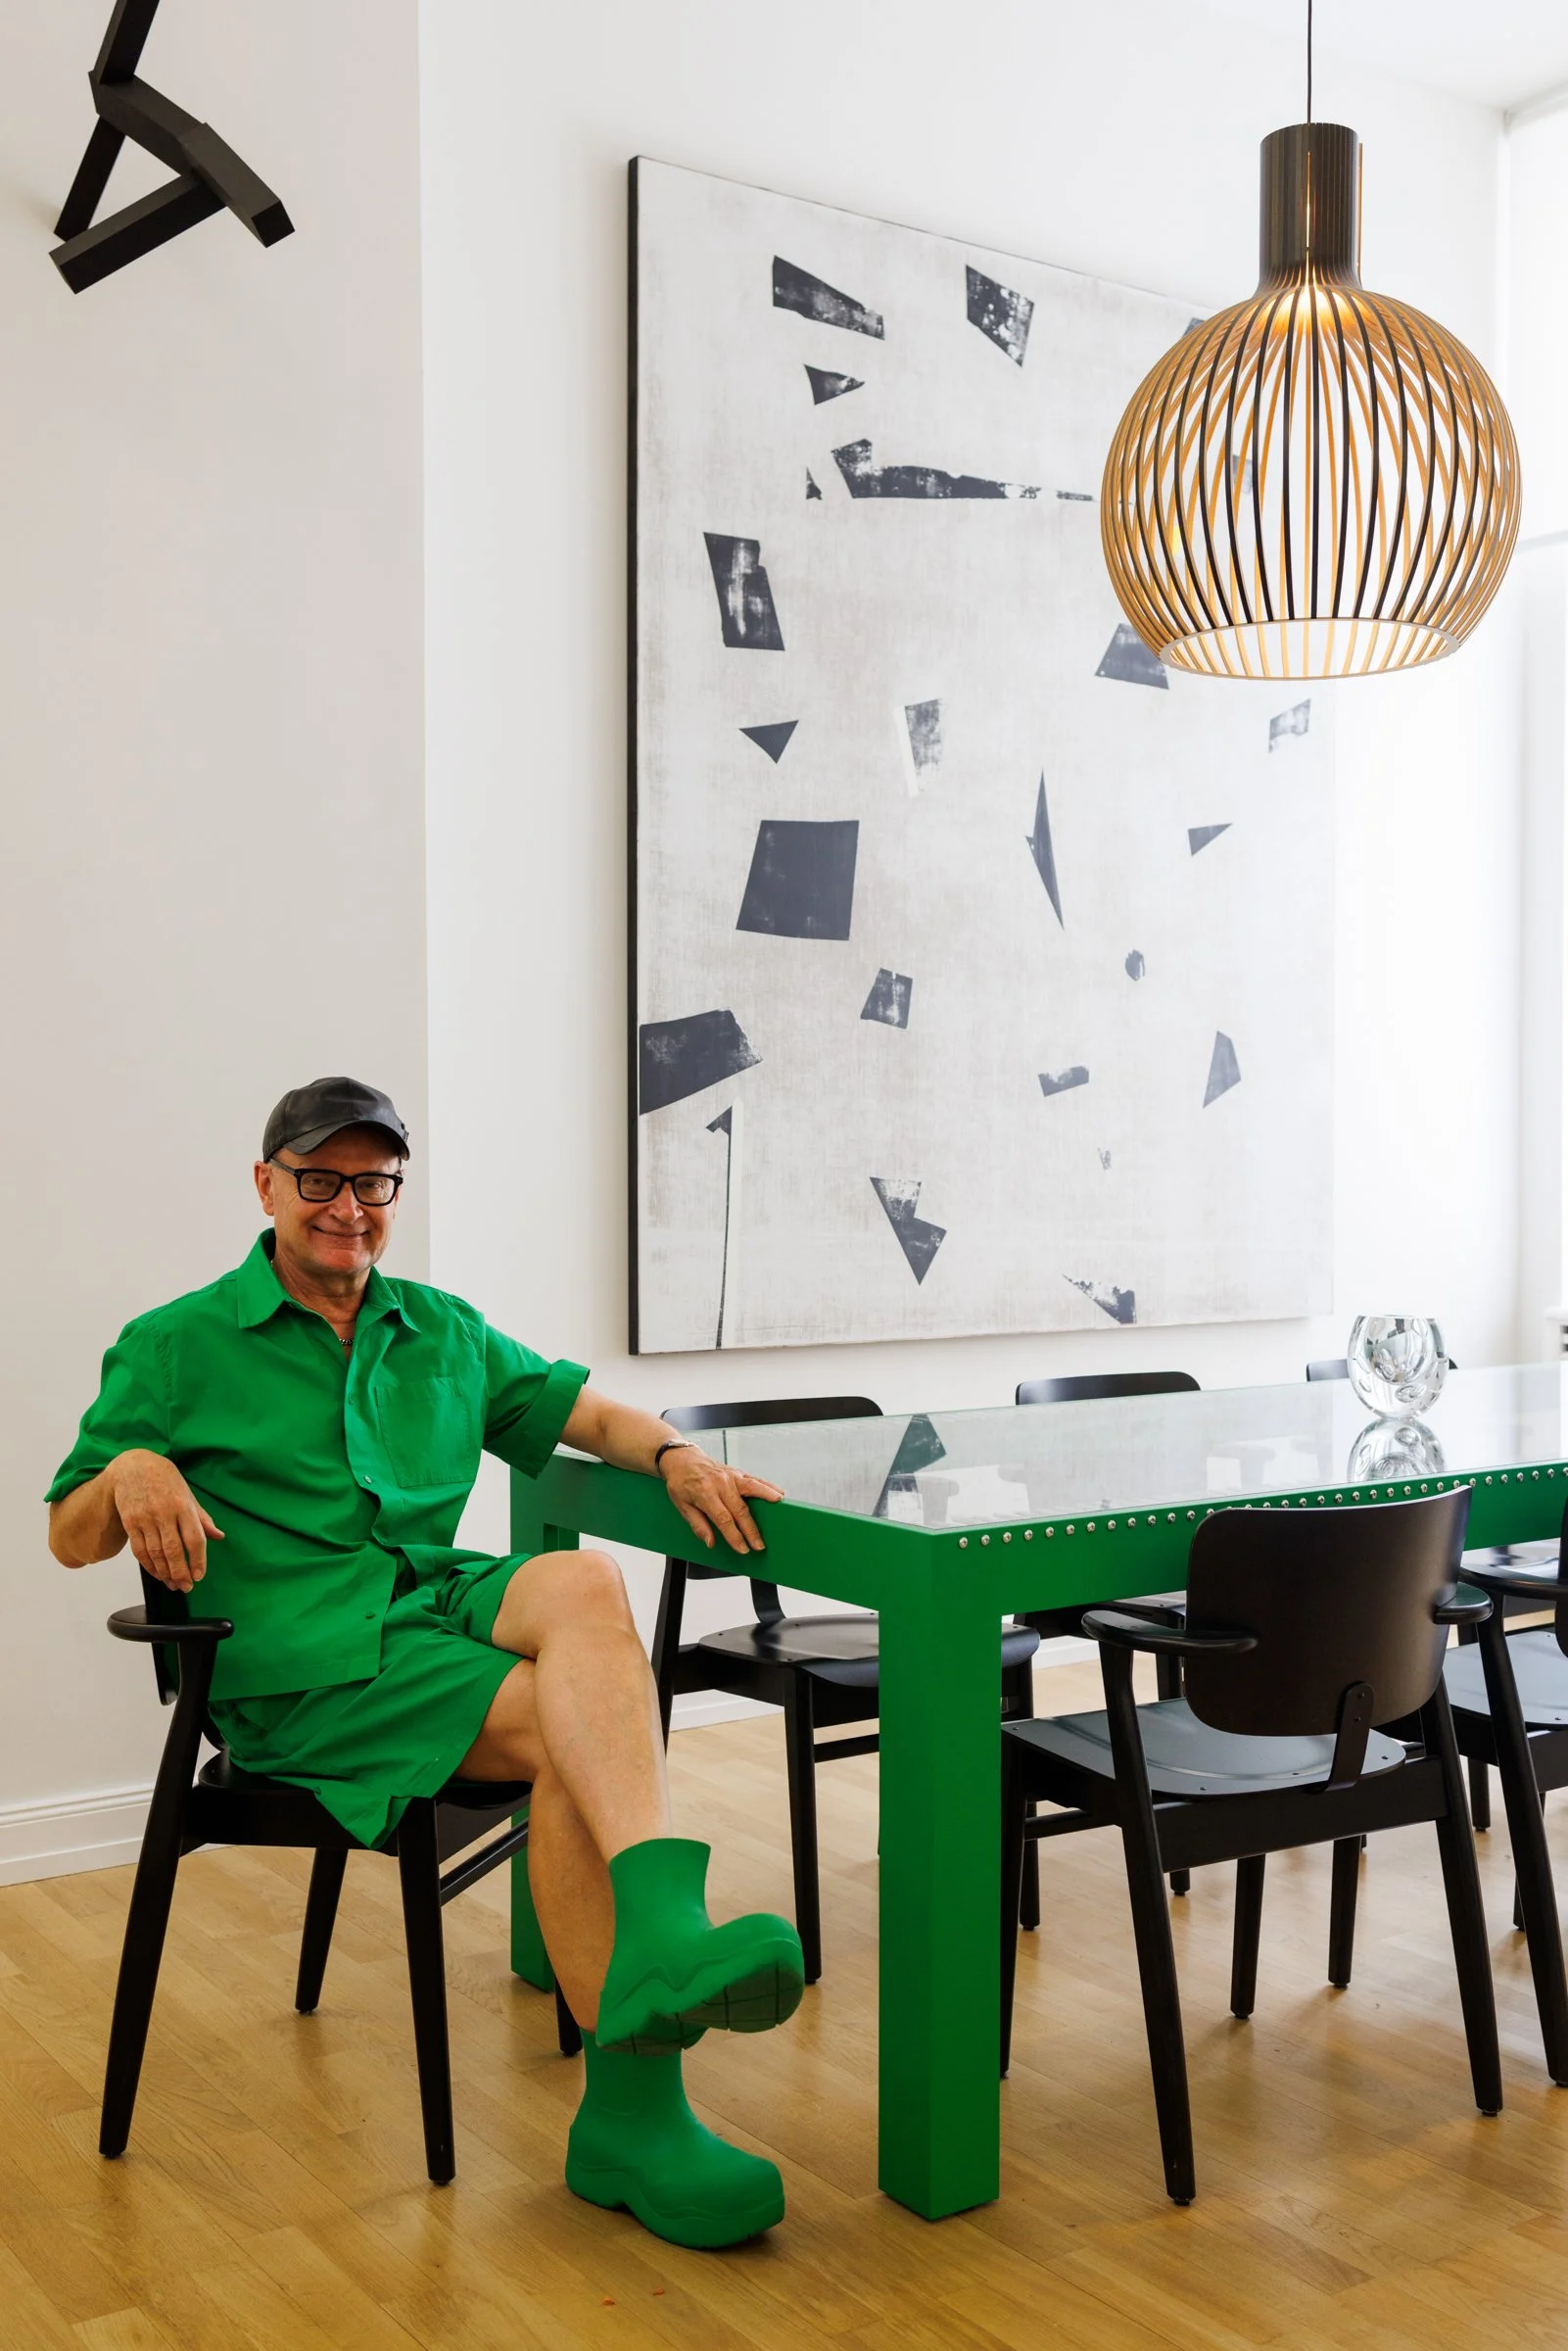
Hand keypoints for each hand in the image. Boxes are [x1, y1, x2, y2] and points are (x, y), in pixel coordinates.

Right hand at [110, 1450, 224, 1593]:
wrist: (133, 1466)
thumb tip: (218, 1536)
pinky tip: (157, 1573)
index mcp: (184, 1506)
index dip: (198, 1561)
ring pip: (155, 1553)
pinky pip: (139, 1550)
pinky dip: (148, 1565)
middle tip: (186, 1587)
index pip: (194, 1539)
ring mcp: (145, 1519)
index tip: (199, 1575)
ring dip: (165, 1573)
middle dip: (181, 1573)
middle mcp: (165, 1513)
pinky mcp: (130, 1523)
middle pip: (174, 1551)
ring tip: (172, 1584)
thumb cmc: (165, 1479)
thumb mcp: (188, 1494)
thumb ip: (202, 1518)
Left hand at [660, 1446, 782, 1554]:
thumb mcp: (681, 1506)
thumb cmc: (680, 1483)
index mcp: (704, 1493)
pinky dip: (768, 1486)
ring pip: (753, 1489)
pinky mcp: (737, 1472)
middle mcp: (720, 1483)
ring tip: (779, 1512)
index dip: (734, 1536)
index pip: (723, 1519)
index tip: (742, 1549)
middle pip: (740, 1509)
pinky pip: (755, 1479)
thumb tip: (711, 1542)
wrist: (682, 1458)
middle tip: (759, 1545)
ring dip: (767, 1501)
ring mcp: (730, 1476)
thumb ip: (697, 1525)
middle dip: (751, 1530)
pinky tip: (778, 1494)